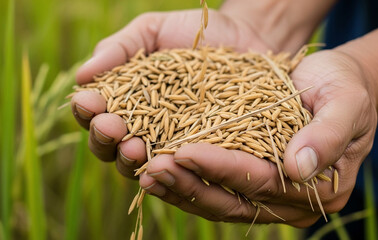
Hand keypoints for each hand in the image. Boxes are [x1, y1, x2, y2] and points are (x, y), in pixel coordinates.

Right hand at [70, 9, 270, 177]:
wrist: (245, 35)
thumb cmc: (194, 33)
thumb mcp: (154, 30)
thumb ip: (120, 48)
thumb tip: (81, 76)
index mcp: (128, 103)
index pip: (97, 116)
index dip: (89, 111)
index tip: (88, 101)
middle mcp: (147, 129)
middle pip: (114, 147)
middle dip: (107, 139)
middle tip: (110, 127)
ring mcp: (176, 144)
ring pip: (145, 165)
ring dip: (133, 161)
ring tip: (135, 148)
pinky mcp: (206, 152)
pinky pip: (187, 168)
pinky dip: (175, 170)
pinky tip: (171, 162)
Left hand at [139, 50, 377, 226]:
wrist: (335, 82)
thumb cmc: (344, 88)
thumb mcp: (346, 103)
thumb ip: (328, 135)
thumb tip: (299, 168)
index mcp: (320, 187)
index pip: (264, 182)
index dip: (223, 169)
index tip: (185, 151)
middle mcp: (294, 201)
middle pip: (236, 200)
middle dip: (192, 185)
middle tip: (153, 167)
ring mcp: (272, 197)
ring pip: (221, 202)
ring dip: (182, 189)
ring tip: (146, 172)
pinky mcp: (253, 185)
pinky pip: (217, 192)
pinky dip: (187, 184)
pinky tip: (159, 173)